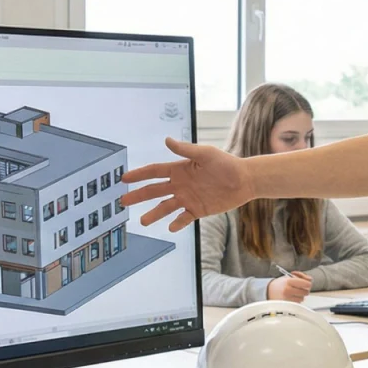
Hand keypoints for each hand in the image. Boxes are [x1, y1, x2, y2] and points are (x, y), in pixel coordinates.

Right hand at [119, 138, 254, 231]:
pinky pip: (184, 218)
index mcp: (179, 169)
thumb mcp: (205, 154)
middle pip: (155, 191)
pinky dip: (177, 223)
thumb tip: (167, 140)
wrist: (244, 180)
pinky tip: (170, 227)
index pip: (154, 172)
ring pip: (166, 207)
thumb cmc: (226, 163)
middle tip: (123, 201)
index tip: (124, 178)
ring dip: (154, 213)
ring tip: (143, 221)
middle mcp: (180, 184)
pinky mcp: (198, 210)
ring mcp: (188, 198)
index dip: (139, 175)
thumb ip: (186, 150)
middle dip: (138, 196)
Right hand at [268, 272, 311, 301]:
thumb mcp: (290, 276)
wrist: (269, 291)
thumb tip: (310, 280)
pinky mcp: (287, 304)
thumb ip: (301, 276)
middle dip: (304, 290)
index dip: (308, 283)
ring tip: (294, 292)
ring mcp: (287, 298)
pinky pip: (298, 303)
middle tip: (299, 288)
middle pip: (306, 292)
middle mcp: (288, 290)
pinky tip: (291, 297)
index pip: (306, 284)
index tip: (306, 283)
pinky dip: (296, 300)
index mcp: (289, 281)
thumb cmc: (281, 283)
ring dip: (300, 295)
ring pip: (302, 298)